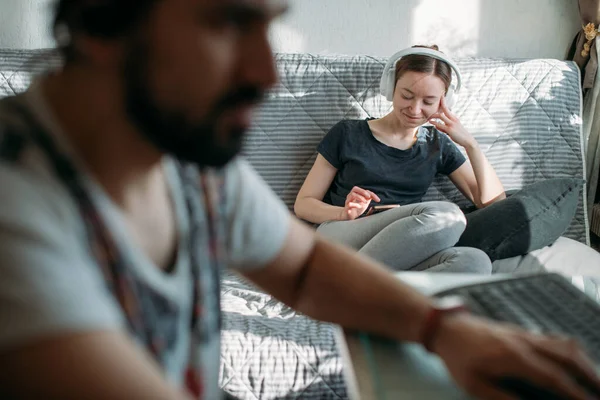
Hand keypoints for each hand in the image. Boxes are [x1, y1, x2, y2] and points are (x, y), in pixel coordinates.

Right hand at [340, 186, 379, 220]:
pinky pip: (349, 204)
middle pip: (355, 188)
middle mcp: (351, 196)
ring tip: (365, 203)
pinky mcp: (346, 208)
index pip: (364, 190)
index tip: (378, 200)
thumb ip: (368, 199)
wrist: (348, 217)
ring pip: (352, 194)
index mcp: (356, 194)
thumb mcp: (364, 203)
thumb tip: (374, 196)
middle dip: (363, 192)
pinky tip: (359, 207)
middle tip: (369, 197)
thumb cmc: (356, 209)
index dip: (372, 194)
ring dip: (360, 197)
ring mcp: (348, 201)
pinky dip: (355, 205)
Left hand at [429, 96, 476, 148]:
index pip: (447, 108)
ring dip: (434, 116)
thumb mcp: (452, 129)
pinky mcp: (449, 129)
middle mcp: (453, 119)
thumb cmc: (460, 135)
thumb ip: (444, 127)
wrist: (467, 140)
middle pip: (445, 109)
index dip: (444, 102)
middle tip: (431, 106)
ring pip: (441, 116)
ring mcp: (451, 124)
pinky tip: (431, 122)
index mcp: (454, 118)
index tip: (441, 96)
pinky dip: (435, 123)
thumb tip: (436, 126)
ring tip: (429, 117)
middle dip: (439, 105)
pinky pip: (440, 125)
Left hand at [433, 314, 599, 399]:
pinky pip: (554, 338)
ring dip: (583, 362)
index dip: (575, 392)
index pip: (554, 377)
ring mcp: (523, 334)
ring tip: (594, 379)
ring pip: (564, 345)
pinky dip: (571, 350)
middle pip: (568, 356)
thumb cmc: (457, 356)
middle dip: (589, 375)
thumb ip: (504, 398)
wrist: (444, 327)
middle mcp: (524, 342)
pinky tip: (574, 360)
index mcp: (514, 357)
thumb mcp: (475, 385)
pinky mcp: (520, 331)